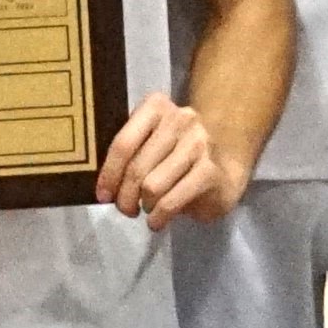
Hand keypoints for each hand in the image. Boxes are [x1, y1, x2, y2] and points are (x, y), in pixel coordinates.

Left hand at [97, 90, 246, 228]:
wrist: (225, 164)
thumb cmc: (175, 154)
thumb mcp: (150, 142)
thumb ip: (129, 152)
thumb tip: (104, 185)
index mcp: (157, 106)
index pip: (123, 143)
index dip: (109, 174)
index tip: (103, 195)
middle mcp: (180, 119)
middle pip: (136, 167)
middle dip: (125, 196)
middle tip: (125, 209)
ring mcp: (198, 144)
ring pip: (152, 186)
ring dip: (144, 206)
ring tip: (146, 210)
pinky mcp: (210, 170)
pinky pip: (171, 201)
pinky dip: (159, 217)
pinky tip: (157, 221)